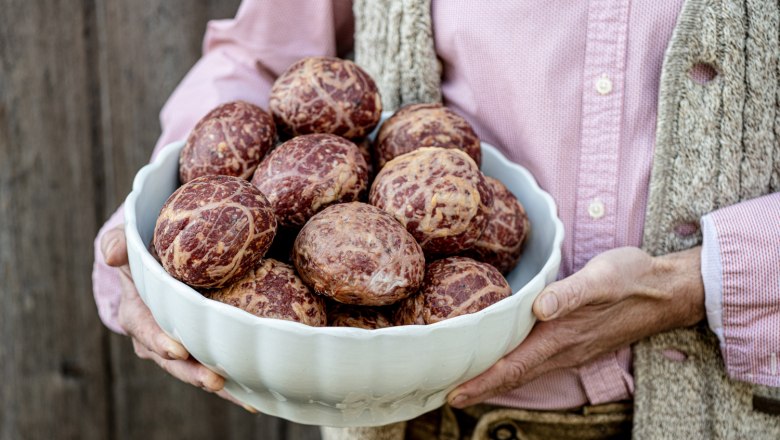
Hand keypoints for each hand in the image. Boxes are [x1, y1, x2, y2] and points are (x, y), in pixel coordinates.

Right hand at [101, 225, 256, 412]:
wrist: (164, 265)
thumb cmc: (148, 253)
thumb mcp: (131, 245)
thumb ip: (120, 243)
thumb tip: (111, 253)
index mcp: (137, 313)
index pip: (144, 329)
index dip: (159, 340)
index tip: (177, 349)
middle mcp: (156, 338)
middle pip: (173, 360)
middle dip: (192, 372)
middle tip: (214, 380)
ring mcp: (180, 348)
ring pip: (195, 369)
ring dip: (215, 381)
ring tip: (239, 392)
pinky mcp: (201, 351)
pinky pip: (215, 368)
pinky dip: (233, 384)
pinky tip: (254, 397)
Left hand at [447, 246, 704, 407]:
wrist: (665, 289)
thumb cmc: (631, 278)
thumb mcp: (601, 277)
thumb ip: (569, 293)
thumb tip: (539, 308)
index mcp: (561, 336)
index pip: (514, 367)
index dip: (483, 382)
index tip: (454, 395)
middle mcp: (563, 349)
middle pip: (514, 377)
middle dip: (480, 388)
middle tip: (447, 395)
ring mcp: (570, 349)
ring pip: (524, 372)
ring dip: (494, 381)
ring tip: (465, 383)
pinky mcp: (575, 341)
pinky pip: (536, 363)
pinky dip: (513, 368)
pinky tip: (503, 362)